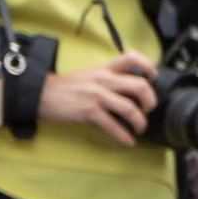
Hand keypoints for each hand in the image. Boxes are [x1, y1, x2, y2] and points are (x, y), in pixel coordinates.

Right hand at [40, 55, 157, 142]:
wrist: (44, 93)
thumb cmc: (68, 86)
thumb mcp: (91, 74)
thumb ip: (110, 78)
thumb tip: (130, 90)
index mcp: (106, 69)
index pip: (131, 57)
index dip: (147, 65)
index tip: (154, 76)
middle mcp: (104, 80)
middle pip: (139, 86)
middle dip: (150, 101)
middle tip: (149, 110)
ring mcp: (97, 95)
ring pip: (129, 108)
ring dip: (140, 121)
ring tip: (140, 127)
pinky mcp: (89, 111)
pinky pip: (112, 125)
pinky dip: (123, 135)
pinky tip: (128, 141)